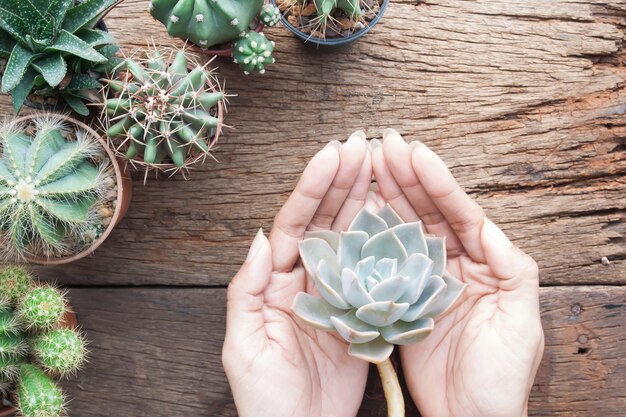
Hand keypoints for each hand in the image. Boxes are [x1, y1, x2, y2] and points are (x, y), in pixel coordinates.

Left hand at [223, 132, 372, 416]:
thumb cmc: (265, 396)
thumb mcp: (243, 344)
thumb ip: (247, 290)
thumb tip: (260, 237)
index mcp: (275, 281)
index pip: (295, 222)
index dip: (314, 187)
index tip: (334, 153)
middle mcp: (306, 279)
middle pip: (326, 219)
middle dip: (343, 180)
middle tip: (364, 144)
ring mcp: (336, 293)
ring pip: (352, 236)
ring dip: (365, 200)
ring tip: (381, 166)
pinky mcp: (361, 312)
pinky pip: (374, 269)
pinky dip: (385, 241)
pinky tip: (398, 216)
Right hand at [371, 129, 543, 416]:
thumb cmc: (501, 376)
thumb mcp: (520, 321)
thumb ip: (512, 269)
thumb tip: (489, 225)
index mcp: (485, 264)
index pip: (459, 213)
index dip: (436, 182)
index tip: (414, 151)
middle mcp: (453, 265)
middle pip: (427, 212)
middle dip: (406, 176)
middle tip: (382, 145)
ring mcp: (424, 280)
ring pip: (404, 229)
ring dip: (388, 195)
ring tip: (368, 165)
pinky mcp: (400, 299)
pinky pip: (385, 261)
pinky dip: (373, 234)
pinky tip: (359, 211)